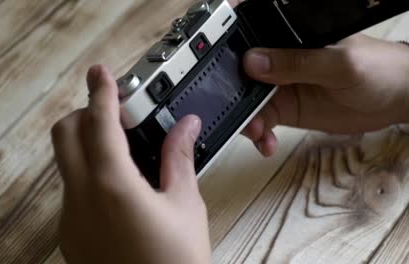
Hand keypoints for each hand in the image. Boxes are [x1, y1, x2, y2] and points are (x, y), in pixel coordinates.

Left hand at [51, 65, 210, 263]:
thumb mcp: (185, 206)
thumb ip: (179, 159)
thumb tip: (186, 127)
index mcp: (112, 185)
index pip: (99, 121)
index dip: (101, 91)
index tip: (101, 73)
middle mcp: (82, 198)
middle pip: (65, 134)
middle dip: (86, 114)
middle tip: (118, 116)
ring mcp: (71, 218)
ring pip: (67, 162)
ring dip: (88, 145)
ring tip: (126, 153)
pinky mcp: (71, 234)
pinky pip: (72, 189)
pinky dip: (89, 174)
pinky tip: (121, 188)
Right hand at [242, 34, 408, 156]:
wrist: (395, 99)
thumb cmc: (376, 69)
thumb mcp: (338, 64)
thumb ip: (297, 63)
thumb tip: (252, 62)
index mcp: (287, 38)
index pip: (250, 39)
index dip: (228, 52)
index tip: (214, 73)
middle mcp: (278, 61)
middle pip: (240, 75)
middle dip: (231, 95)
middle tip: (238, 114)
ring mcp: (279, 87)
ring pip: (247, 102)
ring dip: (245, 119)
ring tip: (258, 134)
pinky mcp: (285, 110)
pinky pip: (261, 122)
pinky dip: (258, 134)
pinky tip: (266, 144)